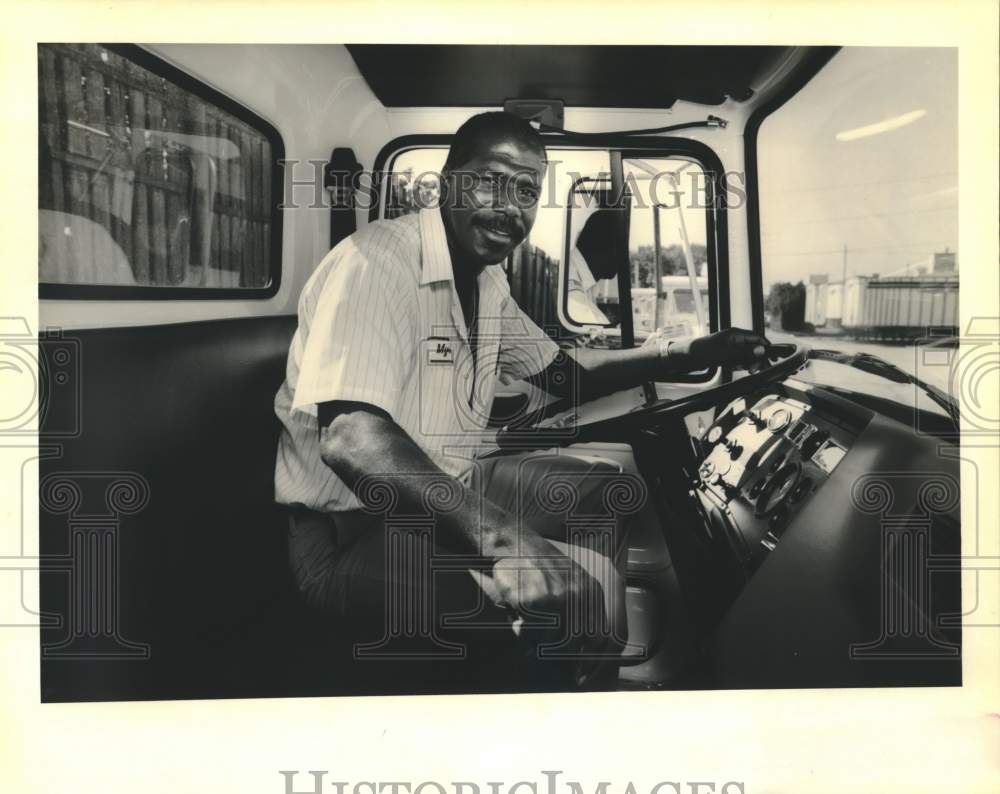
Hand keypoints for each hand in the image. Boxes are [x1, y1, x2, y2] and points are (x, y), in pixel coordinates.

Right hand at [490, 533, 605, 654]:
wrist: (514, 543)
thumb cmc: (540, 566)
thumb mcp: (572, 581)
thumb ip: (581, 611)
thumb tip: (581, 652)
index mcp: (591, 592)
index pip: (601, 637)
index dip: (592, 662)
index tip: (581, 675)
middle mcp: (577, 596)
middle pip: (574, 645)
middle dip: (560, 658)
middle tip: (546, 656)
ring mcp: (556, 598)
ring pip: (550, 642)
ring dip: (536, 643)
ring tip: (526, 628)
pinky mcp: (534, 601)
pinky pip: (529, 633)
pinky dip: (521, 633)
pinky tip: (517, 618)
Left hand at [666, 327, 768, 370]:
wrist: (687, 357)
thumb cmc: (704, 351)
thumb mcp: (727, 352)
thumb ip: (745, 352)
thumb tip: (761, 350)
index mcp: (735, 333)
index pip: (756, 337)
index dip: (765, 347)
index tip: (771, 357)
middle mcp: (735, 339)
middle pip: (753, 348)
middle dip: (754, 359)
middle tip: (753, 370)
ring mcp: (731, 347)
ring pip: (746, 356)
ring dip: (744, 363)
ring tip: (734, 367)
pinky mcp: (726, 355)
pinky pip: (738, 361)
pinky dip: (736, 365)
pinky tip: (729, 367)